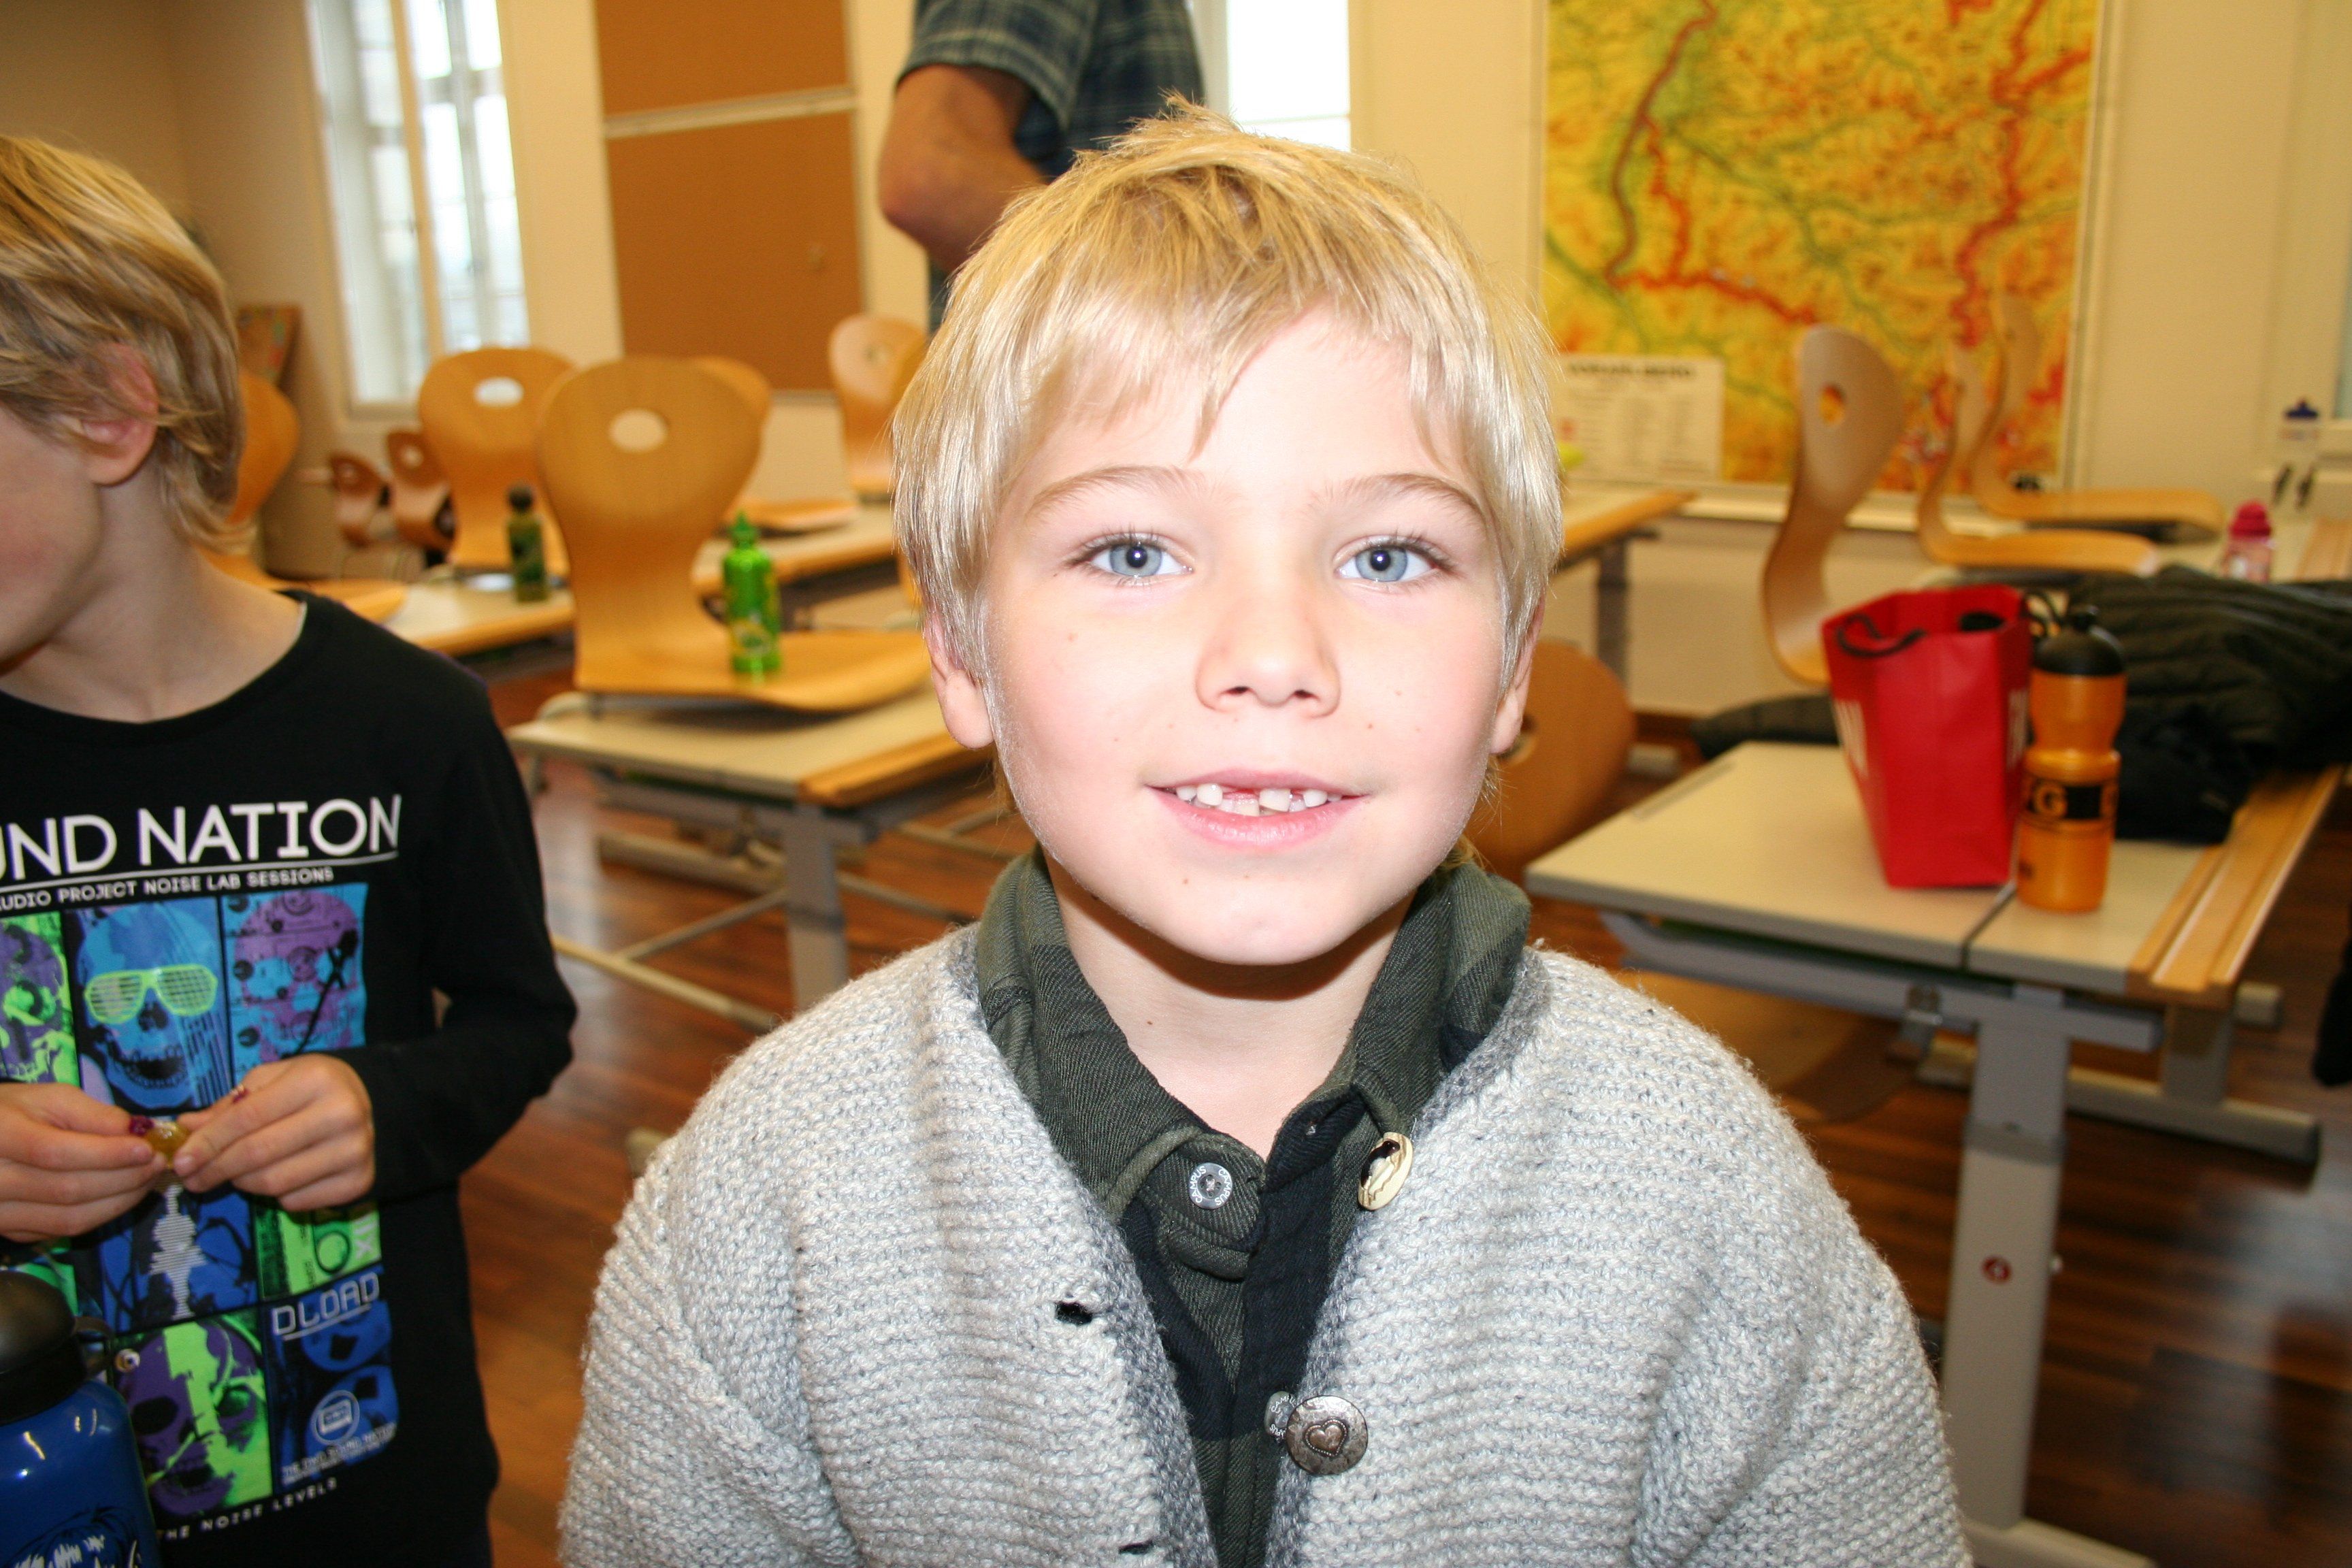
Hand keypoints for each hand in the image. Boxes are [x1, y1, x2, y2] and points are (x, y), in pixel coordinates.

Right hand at [0, 1082, 164, 1243]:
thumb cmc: (17, 1112)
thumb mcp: (51, 1099)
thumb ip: (93, 1114)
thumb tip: (136, 1132)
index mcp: (0, 1137)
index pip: (56, 1153)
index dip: (106, 1155)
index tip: (147, 1149)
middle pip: (66, 1190)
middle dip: (123, 1179)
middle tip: (158, 1163)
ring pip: (68, 1219)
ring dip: (119, 1201)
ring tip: (149, 1179)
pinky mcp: (12, 1231)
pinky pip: (63, 1230)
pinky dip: (101, 1215)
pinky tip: (124, 1195)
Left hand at [176, 1056, 374, 1210]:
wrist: (374, 1105)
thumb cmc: (313, 1088)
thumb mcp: (273, 1080)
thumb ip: (231, 1104)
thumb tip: (187, 1127)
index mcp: (316, 1080)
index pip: (247, 1118)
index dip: (207, 1142)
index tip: (180, 1160)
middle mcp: (341, 1114)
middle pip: (257, 1154)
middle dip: (215, 1169)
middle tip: (192, 1178)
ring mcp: (353, 1151)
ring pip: (273, 1183)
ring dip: (242, 1182)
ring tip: (235, 1174)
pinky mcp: (358, 1182)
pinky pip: (296, 1201)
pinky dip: (276, 1195)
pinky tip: (278, 1176)